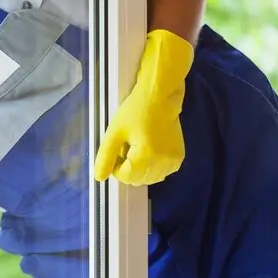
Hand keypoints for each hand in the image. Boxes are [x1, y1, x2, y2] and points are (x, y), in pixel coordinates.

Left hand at [93, 29, 193, 185]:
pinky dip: (151, 167)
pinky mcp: (179, 158)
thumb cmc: (135, 111)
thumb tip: (98, 178)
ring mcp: (173, 162)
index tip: (118, 149)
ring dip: (139, 168)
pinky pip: (160, 173)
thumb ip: (105, 157)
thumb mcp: (114, 133)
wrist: (160, 97)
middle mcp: (163, 163)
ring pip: (149, 179)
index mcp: (147, 157)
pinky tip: (149, 149)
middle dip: (128, 167)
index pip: (125, 177)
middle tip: (128, 145)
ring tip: (138, 146)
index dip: (116, 166)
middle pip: (137, 180)